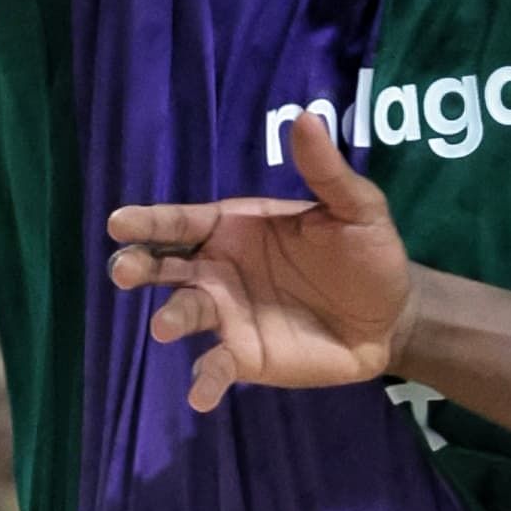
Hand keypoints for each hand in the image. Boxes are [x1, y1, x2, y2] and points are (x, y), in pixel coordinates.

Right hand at [108, 109, 414, 410]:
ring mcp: (230, 315)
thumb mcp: (355, 208)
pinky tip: (199, 393)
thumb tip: (306, 117)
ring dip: (171, 318)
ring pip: (186, 312)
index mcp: (236, 227)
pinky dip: (204, 379)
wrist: (393, 317)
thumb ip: (325, 171)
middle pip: (169, 266)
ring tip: (163, 326)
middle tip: (124, 270)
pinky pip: (217, 366)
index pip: (184, 221)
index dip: (150, 221)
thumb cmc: (367, 254)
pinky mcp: (246, 356)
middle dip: (140, 266)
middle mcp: (221, 270)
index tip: (118, 222)